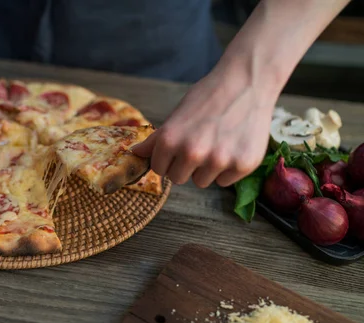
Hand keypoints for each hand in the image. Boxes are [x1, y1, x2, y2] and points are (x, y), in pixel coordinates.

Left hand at [133, 62, 275, 187]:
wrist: (247, 81)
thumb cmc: (209, 96)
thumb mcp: (177, 114)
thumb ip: (156, 139)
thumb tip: (134, 154)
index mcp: (170, 140)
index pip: (159, 169)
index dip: (168, 159)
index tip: (180, 147)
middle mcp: (192, 153)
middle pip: (178, 179)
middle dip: (186, 165)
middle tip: (201, 143)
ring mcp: (219, 161)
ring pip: (202, 182)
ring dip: (207, 169)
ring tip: (219, 142)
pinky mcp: (243, 165)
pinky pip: (224, 181)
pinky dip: (228, 168)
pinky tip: (234, 145)